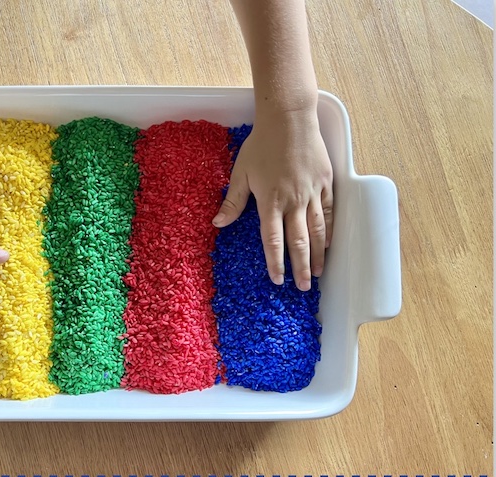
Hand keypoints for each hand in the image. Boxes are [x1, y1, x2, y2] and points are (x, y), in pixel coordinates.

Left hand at [213, 107, 332, 289]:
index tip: (277, 279)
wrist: (290, 117)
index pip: (273, 240)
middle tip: (301, 288)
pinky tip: (328, 245)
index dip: (275, 262)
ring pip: (317, 231)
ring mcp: (312, 193)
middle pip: (299, 242)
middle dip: (300, 267)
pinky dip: (329, 230)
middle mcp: (294, 201)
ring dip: (317, 255)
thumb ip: (233, 201)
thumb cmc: (262, 144)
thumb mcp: (242, 172)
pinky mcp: (325, 183)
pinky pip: (329, 212)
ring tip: (317, 274)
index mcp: (271, 202)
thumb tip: (218, 224)